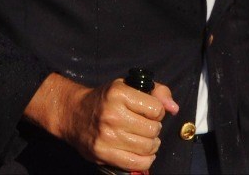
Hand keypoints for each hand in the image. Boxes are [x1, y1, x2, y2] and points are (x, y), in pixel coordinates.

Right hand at [26, 73, 177, 171]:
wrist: (75, 114)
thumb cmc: (106, 99)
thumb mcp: (129, 86)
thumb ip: (157, 92)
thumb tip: (173, 108)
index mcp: (119, 94)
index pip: (155, 109)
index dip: (157, 111)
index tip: (151, 112)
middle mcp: (112, 114)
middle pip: (152, 129)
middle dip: (155, 129)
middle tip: (148, 126)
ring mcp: (107, 136)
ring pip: (146, 147)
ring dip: (152, 144)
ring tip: (146, 139)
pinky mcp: (103, 153)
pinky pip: (135, 163)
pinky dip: (146, 160)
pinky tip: (144, 153)